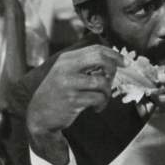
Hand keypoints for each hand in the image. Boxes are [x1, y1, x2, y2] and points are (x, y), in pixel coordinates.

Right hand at [26, 45, 123, 162]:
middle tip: (112, 79)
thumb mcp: (65, 73)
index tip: (125, 62)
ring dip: (107, 93)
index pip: (96, 49)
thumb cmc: (57, 94)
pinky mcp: (72, 100)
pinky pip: (98, 98)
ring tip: (102, 99)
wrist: (38, 116)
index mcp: (66, 59)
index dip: (114, 55)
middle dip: (113, 68)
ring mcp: (69, 84)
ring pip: (102, 82)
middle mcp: (66, 68)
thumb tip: (112, 62)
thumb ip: (83, 66)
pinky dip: (102, 104)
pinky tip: (96, 108)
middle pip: (100, 59)